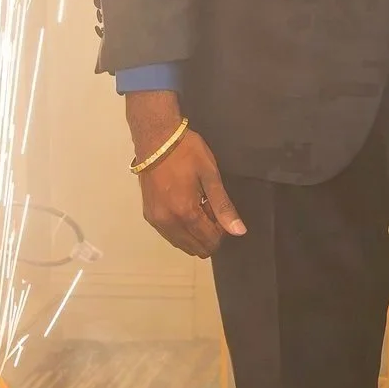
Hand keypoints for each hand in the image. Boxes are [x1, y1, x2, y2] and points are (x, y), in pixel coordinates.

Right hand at [127, 94, 246, 257]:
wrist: (156, 139)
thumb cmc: (187, 153)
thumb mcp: (210, 175)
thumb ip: (223, 206)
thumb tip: (239, 231)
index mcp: (185, 213)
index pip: (209, 241)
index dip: (221, 231)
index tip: (220, 211)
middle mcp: (168, 223)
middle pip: (196, 248)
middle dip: (209, 234)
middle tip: (210, 208)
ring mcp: (156, 221)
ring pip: (182, 244)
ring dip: (194, 233)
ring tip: (198, 206)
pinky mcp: (149, 215)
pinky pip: (169, 235)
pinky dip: (181, 229)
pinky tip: (184, 207)